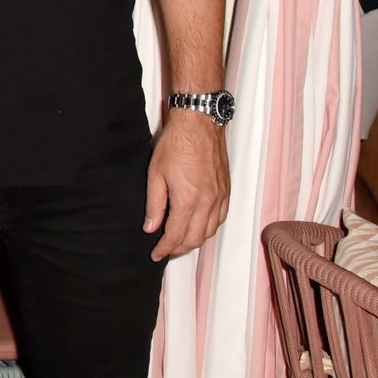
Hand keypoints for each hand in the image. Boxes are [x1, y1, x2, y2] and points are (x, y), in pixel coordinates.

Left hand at [144, 112, 229, 259]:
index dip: (164, 248)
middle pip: (196, 239)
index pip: (176, 235)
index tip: (155, 254)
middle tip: (165, 250)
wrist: (199, 123)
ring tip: (179, 242)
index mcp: (189, 199)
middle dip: (179, 249)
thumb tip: (150, 228)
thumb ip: (154, 204)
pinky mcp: (227, 190)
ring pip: (210, 231)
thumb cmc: (175, 144)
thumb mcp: (155, 174)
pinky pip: (221, 218)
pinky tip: (198, 227)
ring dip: (195, 241)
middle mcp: (209, 202)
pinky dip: (209, 228)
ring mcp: (221, 196)